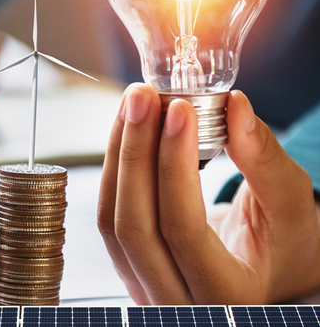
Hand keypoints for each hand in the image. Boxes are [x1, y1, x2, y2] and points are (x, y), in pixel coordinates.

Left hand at [97, 83, 319, 303]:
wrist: (268, 267)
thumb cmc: (284, 239)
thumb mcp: (290, 202)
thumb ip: (263, 158)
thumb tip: (234, 105)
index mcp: (226, 294)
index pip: (182, 229)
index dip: (174, 166)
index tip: (178, 110)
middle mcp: (175, 300)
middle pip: (133, 225)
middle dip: (134, 152)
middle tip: (143, 98)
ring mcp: (143, 285)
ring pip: (111, 219)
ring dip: (118, 152)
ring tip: (134, 103)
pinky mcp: (127, 263)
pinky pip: (108, 213)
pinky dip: (115, 165)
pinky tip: (128, 126)